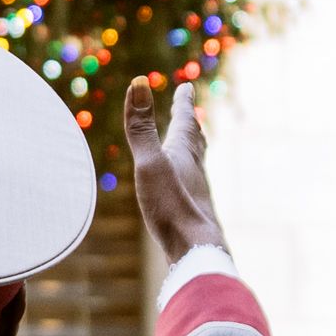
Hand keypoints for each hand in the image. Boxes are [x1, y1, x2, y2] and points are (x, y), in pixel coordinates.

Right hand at [122, 72, 223, 268]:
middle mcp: (194, 170)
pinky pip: (190, 187)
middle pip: (195, 141)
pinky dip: (186, 177)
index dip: (184, 103)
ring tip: (190, 146)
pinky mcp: (193, 214)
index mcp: (184, 154)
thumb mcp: (150, 163)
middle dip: (190, 124)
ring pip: (196, 164)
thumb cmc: (173, 207)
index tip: (187, 88)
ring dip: (191, 150)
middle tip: (190, 112)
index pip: (185, 121)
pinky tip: (182, 190)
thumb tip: (138, 81)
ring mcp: (195, 193)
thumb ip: (141, 128)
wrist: (197, 253)